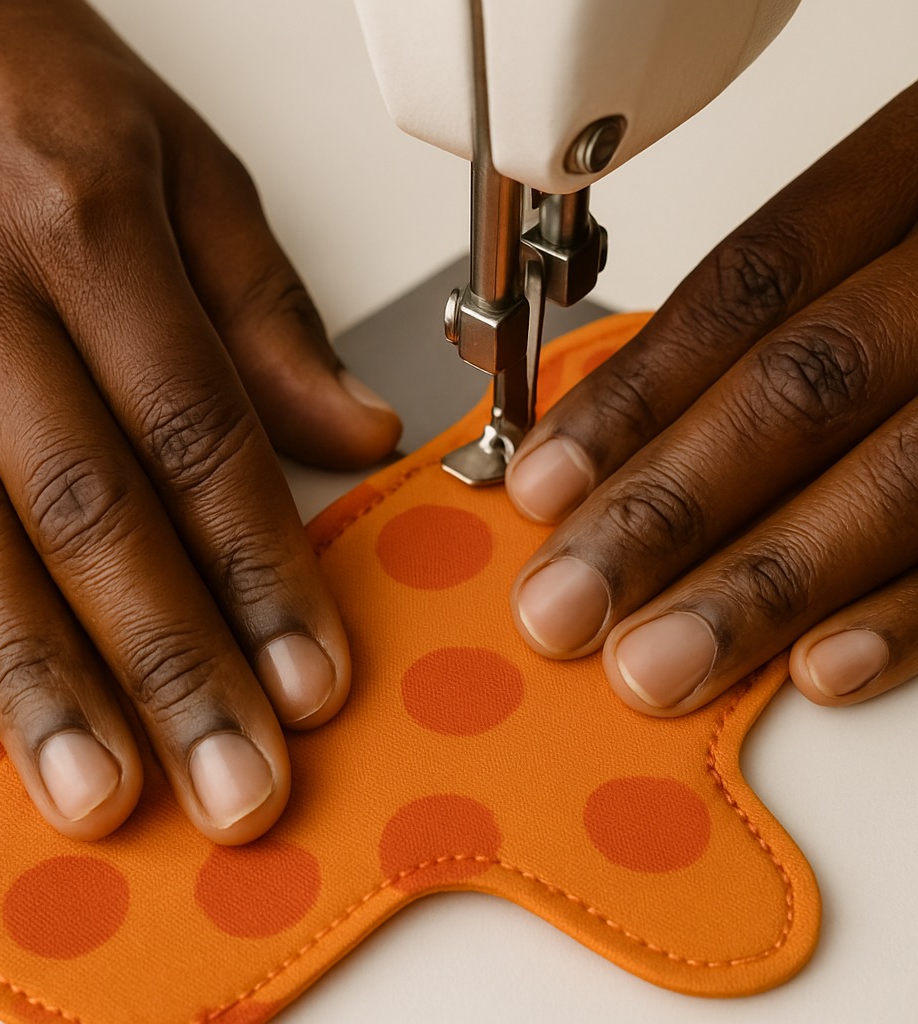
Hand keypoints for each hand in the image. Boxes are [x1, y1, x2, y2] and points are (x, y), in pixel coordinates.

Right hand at [0, 0, 400, 841]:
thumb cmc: (30, 82)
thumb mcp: (183, 165)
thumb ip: (267, 313)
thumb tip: (358, 433)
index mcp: (88, 231)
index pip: (201, 436)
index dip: (261, 570)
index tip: (309, 680)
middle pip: (91, 510)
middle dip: (166, 664)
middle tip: (227, 784)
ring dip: (39, 677)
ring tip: (99, 789)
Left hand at [506, 81, 917, 714]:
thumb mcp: (877, 237)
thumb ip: (765, 328)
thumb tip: (610, 447)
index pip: (748, 290)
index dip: (633, 396)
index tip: (542, 488)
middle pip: (801, 391)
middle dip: (667, 513)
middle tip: (564, 607)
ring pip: (898, 482)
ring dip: (760, 587)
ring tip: (656, 663)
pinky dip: (908, 616)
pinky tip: (815, 670)